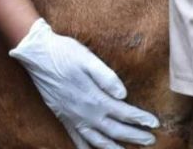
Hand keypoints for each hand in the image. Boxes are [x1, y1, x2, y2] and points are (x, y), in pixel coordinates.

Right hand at [9, 18, 159, 148]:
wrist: (37, 54)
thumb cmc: (65, 53)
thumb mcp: (88, 59)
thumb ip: (107, 78)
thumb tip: (123, 95)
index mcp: (94, 98)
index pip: (123, 112)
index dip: (140, 119)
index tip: (155, 124)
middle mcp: (84, 112)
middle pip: (114, 130)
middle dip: (134, 136)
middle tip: (150, 140)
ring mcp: (73, 117)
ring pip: (97, 140)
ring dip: (114, 148)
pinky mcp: (63, 117)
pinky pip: (76, 139)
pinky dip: (86, 148)